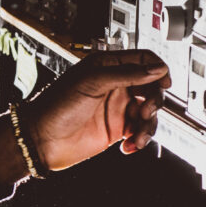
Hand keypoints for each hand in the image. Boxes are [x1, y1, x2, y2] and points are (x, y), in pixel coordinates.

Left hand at [23, 49, 170, 170]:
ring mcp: (116, 108)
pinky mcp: (116, 129)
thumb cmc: (56, 107)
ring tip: (136, 137)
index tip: (164, 82)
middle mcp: (114, 86)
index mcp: (106, 67)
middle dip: (155, 100)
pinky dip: (140, 139)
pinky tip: (129, 146)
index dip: (157, 69)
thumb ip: (126, 74)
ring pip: (149, 112)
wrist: (41, 139)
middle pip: (151, 87)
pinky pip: (140, 131)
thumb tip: (156, 69)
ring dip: (149, 126)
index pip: (142, 60)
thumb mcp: (92, 82)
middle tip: (145, 112)